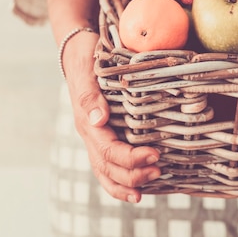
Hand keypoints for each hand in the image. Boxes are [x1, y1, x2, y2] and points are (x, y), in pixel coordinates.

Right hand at [63, 31, 160, 202]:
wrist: (78, 50)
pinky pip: (108, 164)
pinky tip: (139, 186)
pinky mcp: (104, 135)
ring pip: (106, 170)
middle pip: (108, 166)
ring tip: (153, 181)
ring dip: (128, 181)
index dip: (131, 158)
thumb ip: (90, 96)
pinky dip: (121, 179)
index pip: (108, 150)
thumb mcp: (87, 71)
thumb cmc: (85, 58)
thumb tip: (99, 120)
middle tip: (159, 170)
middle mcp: (90, 134)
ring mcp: (95, 136)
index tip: (155, 155)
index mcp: (87, 122)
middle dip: (133, 174)